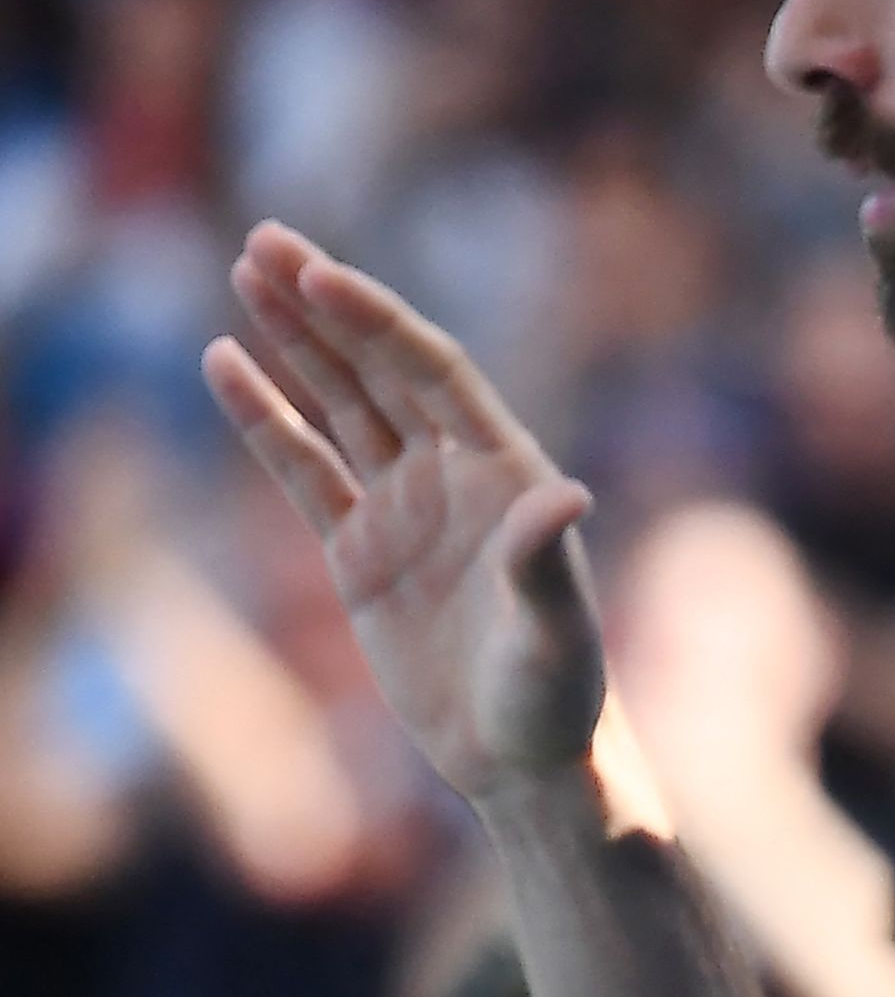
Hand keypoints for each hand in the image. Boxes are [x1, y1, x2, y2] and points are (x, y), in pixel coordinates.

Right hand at [202, 221, 607, 806]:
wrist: (524, 758)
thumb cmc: (556, 696)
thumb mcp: (555, 632)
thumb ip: (546, 564)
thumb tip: (564, 496)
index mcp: (508, 472)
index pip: (433, 373)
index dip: (377, 322)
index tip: (319, 274)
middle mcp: (456, 474)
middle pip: (380, 370)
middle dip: (325, 306)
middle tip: (263, 238)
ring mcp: (405, 507)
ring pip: (340, 404)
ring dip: (295, 342)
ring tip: (242, 271)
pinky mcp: (361, 550)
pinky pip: (305, 468)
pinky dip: (267, 418)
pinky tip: (227, 364)